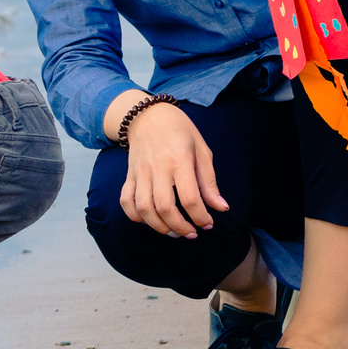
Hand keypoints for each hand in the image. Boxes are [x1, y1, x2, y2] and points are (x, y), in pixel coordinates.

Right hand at [120, 101, 228, 236]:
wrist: (148, 115)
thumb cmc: (180, 131)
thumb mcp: (201, 150)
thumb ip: (209, 181)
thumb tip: (221, 208)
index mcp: (179, 160)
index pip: (190, 197)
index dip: (201, 217)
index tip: (208, 224)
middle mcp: (157, 168)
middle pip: (165, 207)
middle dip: (180, 227)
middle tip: (191, 234)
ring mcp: (140, 172)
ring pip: (144, 208)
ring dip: (159, 226)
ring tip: (173, 232)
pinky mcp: (129, 175)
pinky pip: (126, 201)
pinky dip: (135, 216)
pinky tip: (149, 220)